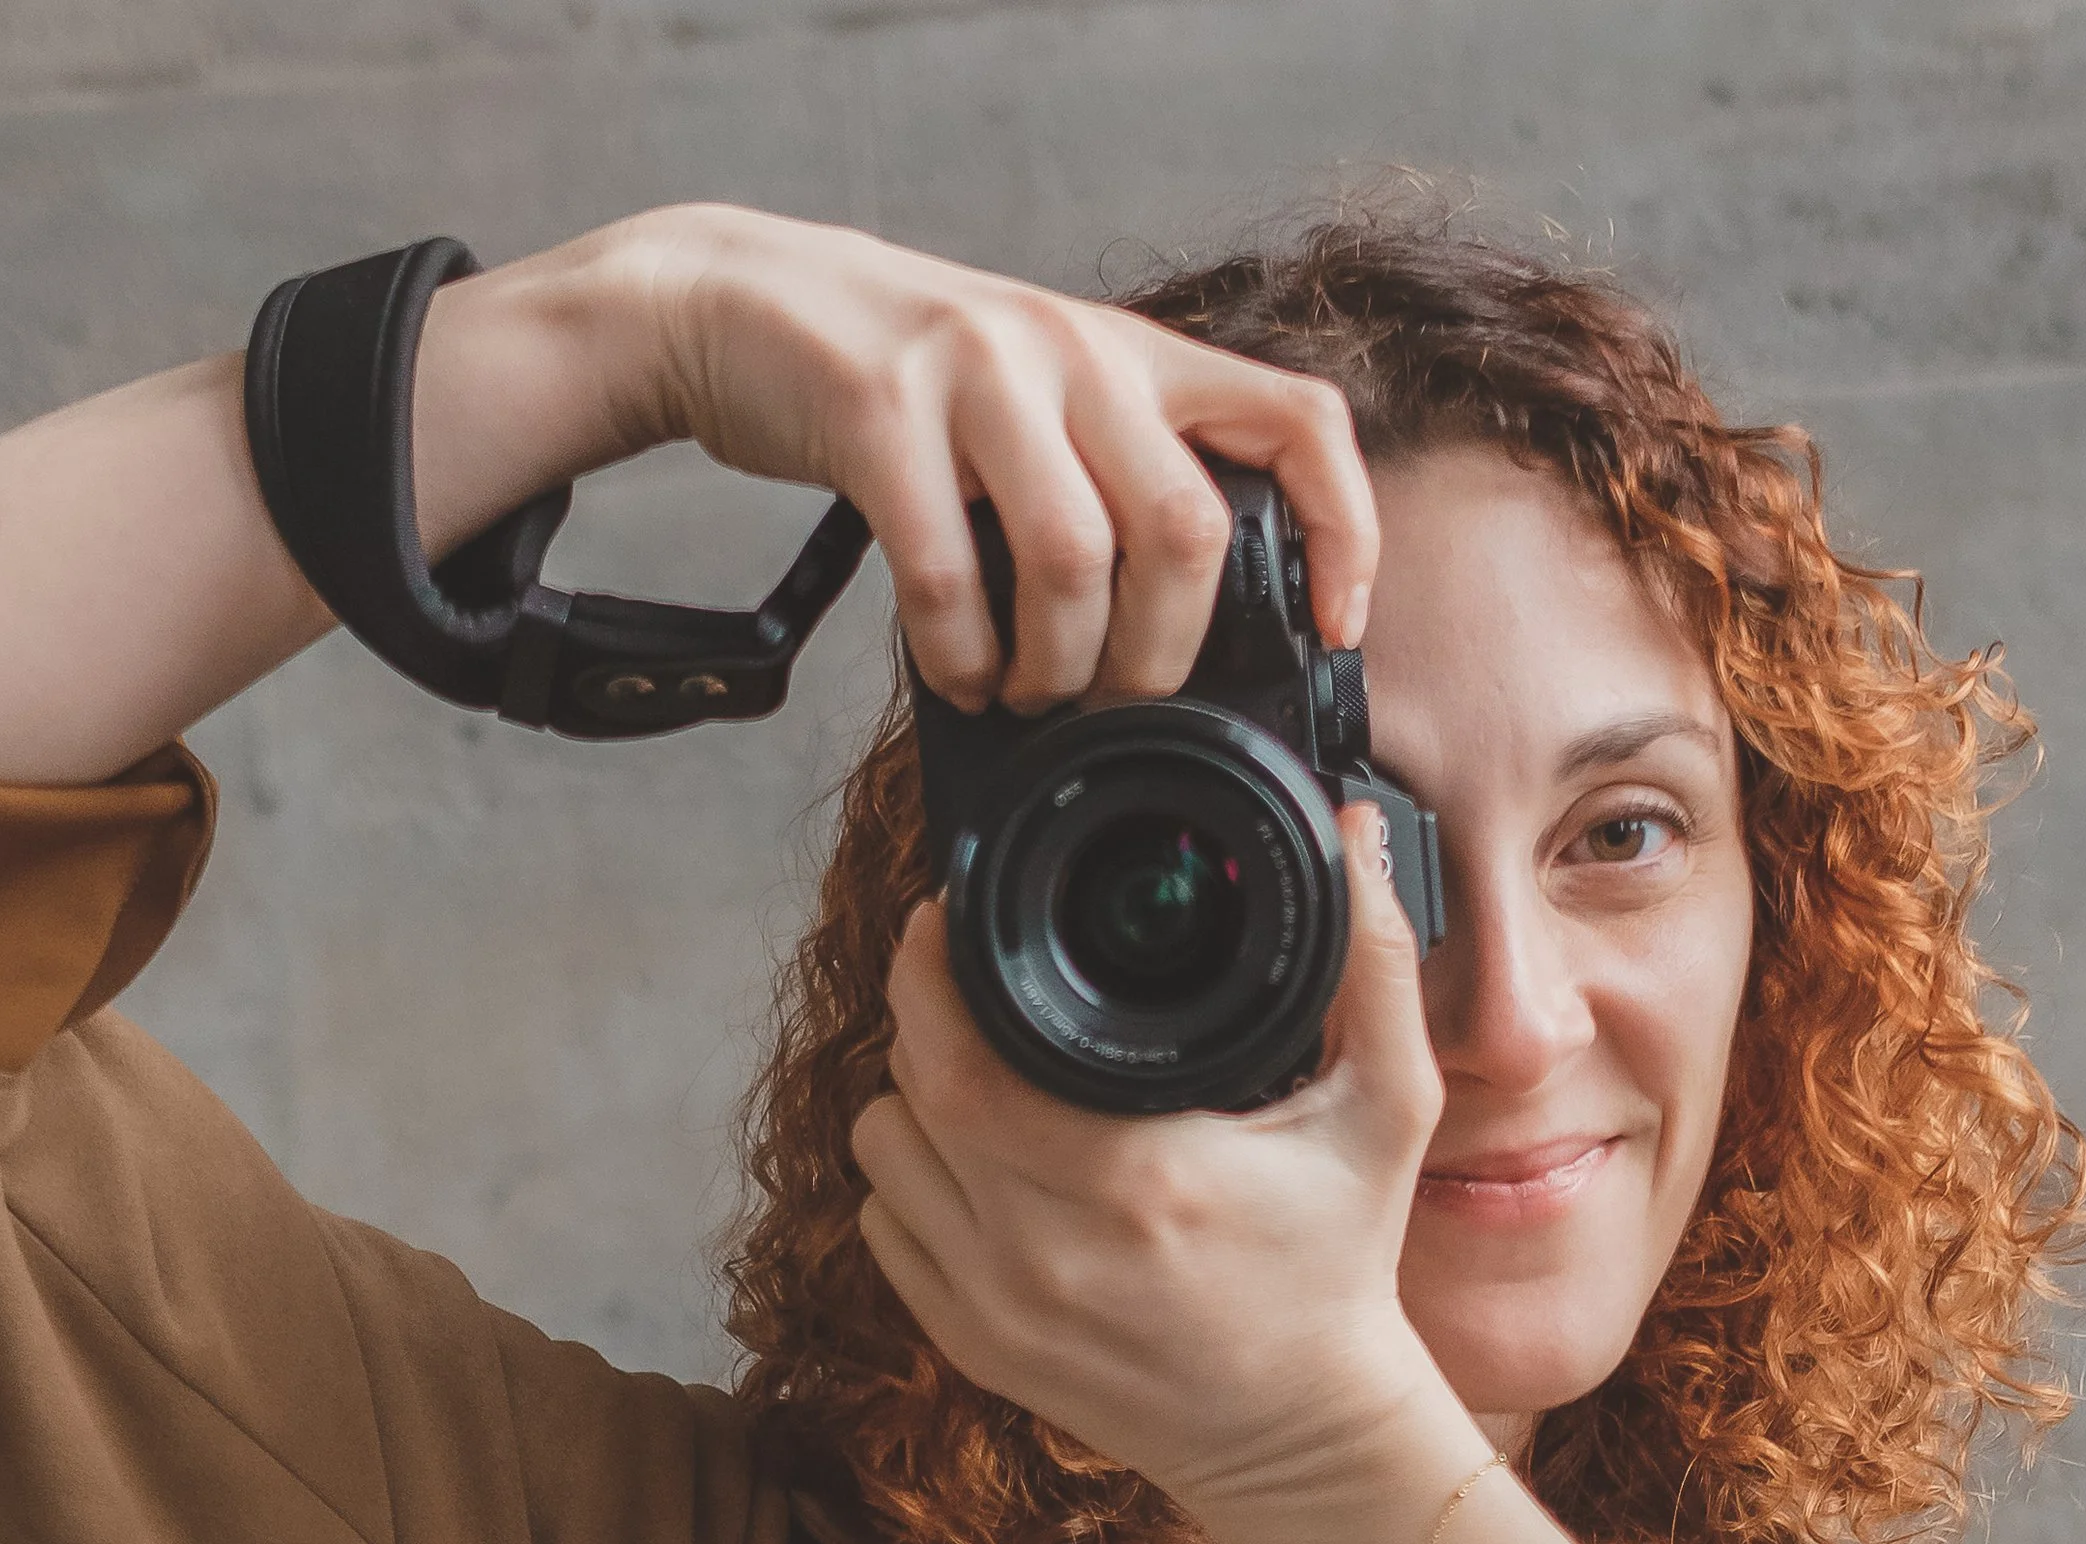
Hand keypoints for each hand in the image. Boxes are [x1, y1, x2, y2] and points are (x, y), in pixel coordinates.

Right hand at [608, 204, 1378, 713]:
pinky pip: (947, 577)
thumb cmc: (911, 382)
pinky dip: (962, 659)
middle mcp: (1074, 350)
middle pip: (1186, 532)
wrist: (742, 298)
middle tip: (1117, 702)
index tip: (1334, 626)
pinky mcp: (880, 412)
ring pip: (1075, 564)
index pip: (1300, 423)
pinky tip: (960, 673)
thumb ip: (1117, 475)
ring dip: (1057, 668)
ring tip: (1027, 691)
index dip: (1343, 535)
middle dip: (1161, 657)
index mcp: (1136, 355)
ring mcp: (976, 373)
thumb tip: (1180, 633)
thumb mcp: (1044, 399)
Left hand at [848, 806, 1448, 1526]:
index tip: (945, 922)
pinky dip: (911, 1182)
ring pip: (881, 1158)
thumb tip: (1355, 831)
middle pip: (905, 1098)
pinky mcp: (974, 1349)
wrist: (1304, 1439)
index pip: (960, 1063)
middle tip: (962, 981)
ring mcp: (996, 1309)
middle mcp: (1044, 1252)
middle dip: (920, 1021)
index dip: (929, 977)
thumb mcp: (1386, 1111)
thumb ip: (1373, 965)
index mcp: (1133, 1180)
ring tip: (976, 1075)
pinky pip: (885, 1230)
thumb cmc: (1340, 1270)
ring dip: (913, 1102)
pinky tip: (975, 1162)